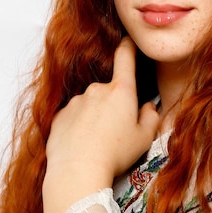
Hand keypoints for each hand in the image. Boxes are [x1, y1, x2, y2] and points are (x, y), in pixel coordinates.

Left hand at [42, 37, 158, 212]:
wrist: (77, 171)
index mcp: (121, 91)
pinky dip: (79, 127)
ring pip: (91, 105)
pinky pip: (74, 117)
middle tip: (119, 132)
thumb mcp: (145, 138)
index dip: (129, 47)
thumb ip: (152, 118)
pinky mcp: (59, 115)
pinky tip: (83, 146)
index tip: (129, 42)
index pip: (125, 57)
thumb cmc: (115, 154)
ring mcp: (76, 102)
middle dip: (114, 105)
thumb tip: (148, 107)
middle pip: (110, 91)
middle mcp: (97, 90)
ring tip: (99, 144)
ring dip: (96, 117)